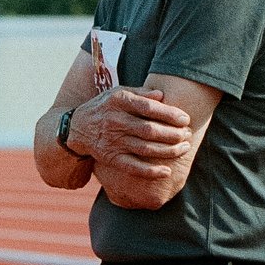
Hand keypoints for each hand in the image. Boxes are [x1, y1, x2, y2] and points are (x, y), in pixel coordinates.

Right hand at [75, 86, 191, 179]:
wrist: (77, 128)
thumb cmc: (105, 107)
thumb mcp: (118, 93)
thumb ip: (140, 93)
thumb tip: (162, 95)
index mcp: (118, 102)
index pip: (148, 108)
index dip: (170, 114)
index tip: (185, 119)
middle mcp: (115, 121)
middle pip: (150, 130)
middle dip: (173, 134)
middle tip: (187, 134)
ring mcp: (113, 141)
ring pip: (146, 149)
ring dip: (169, 151)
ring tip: (184, 148)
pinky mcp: (111, 158)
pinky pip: (133, 167)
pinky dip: (151, 171)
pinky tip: (166, 171)